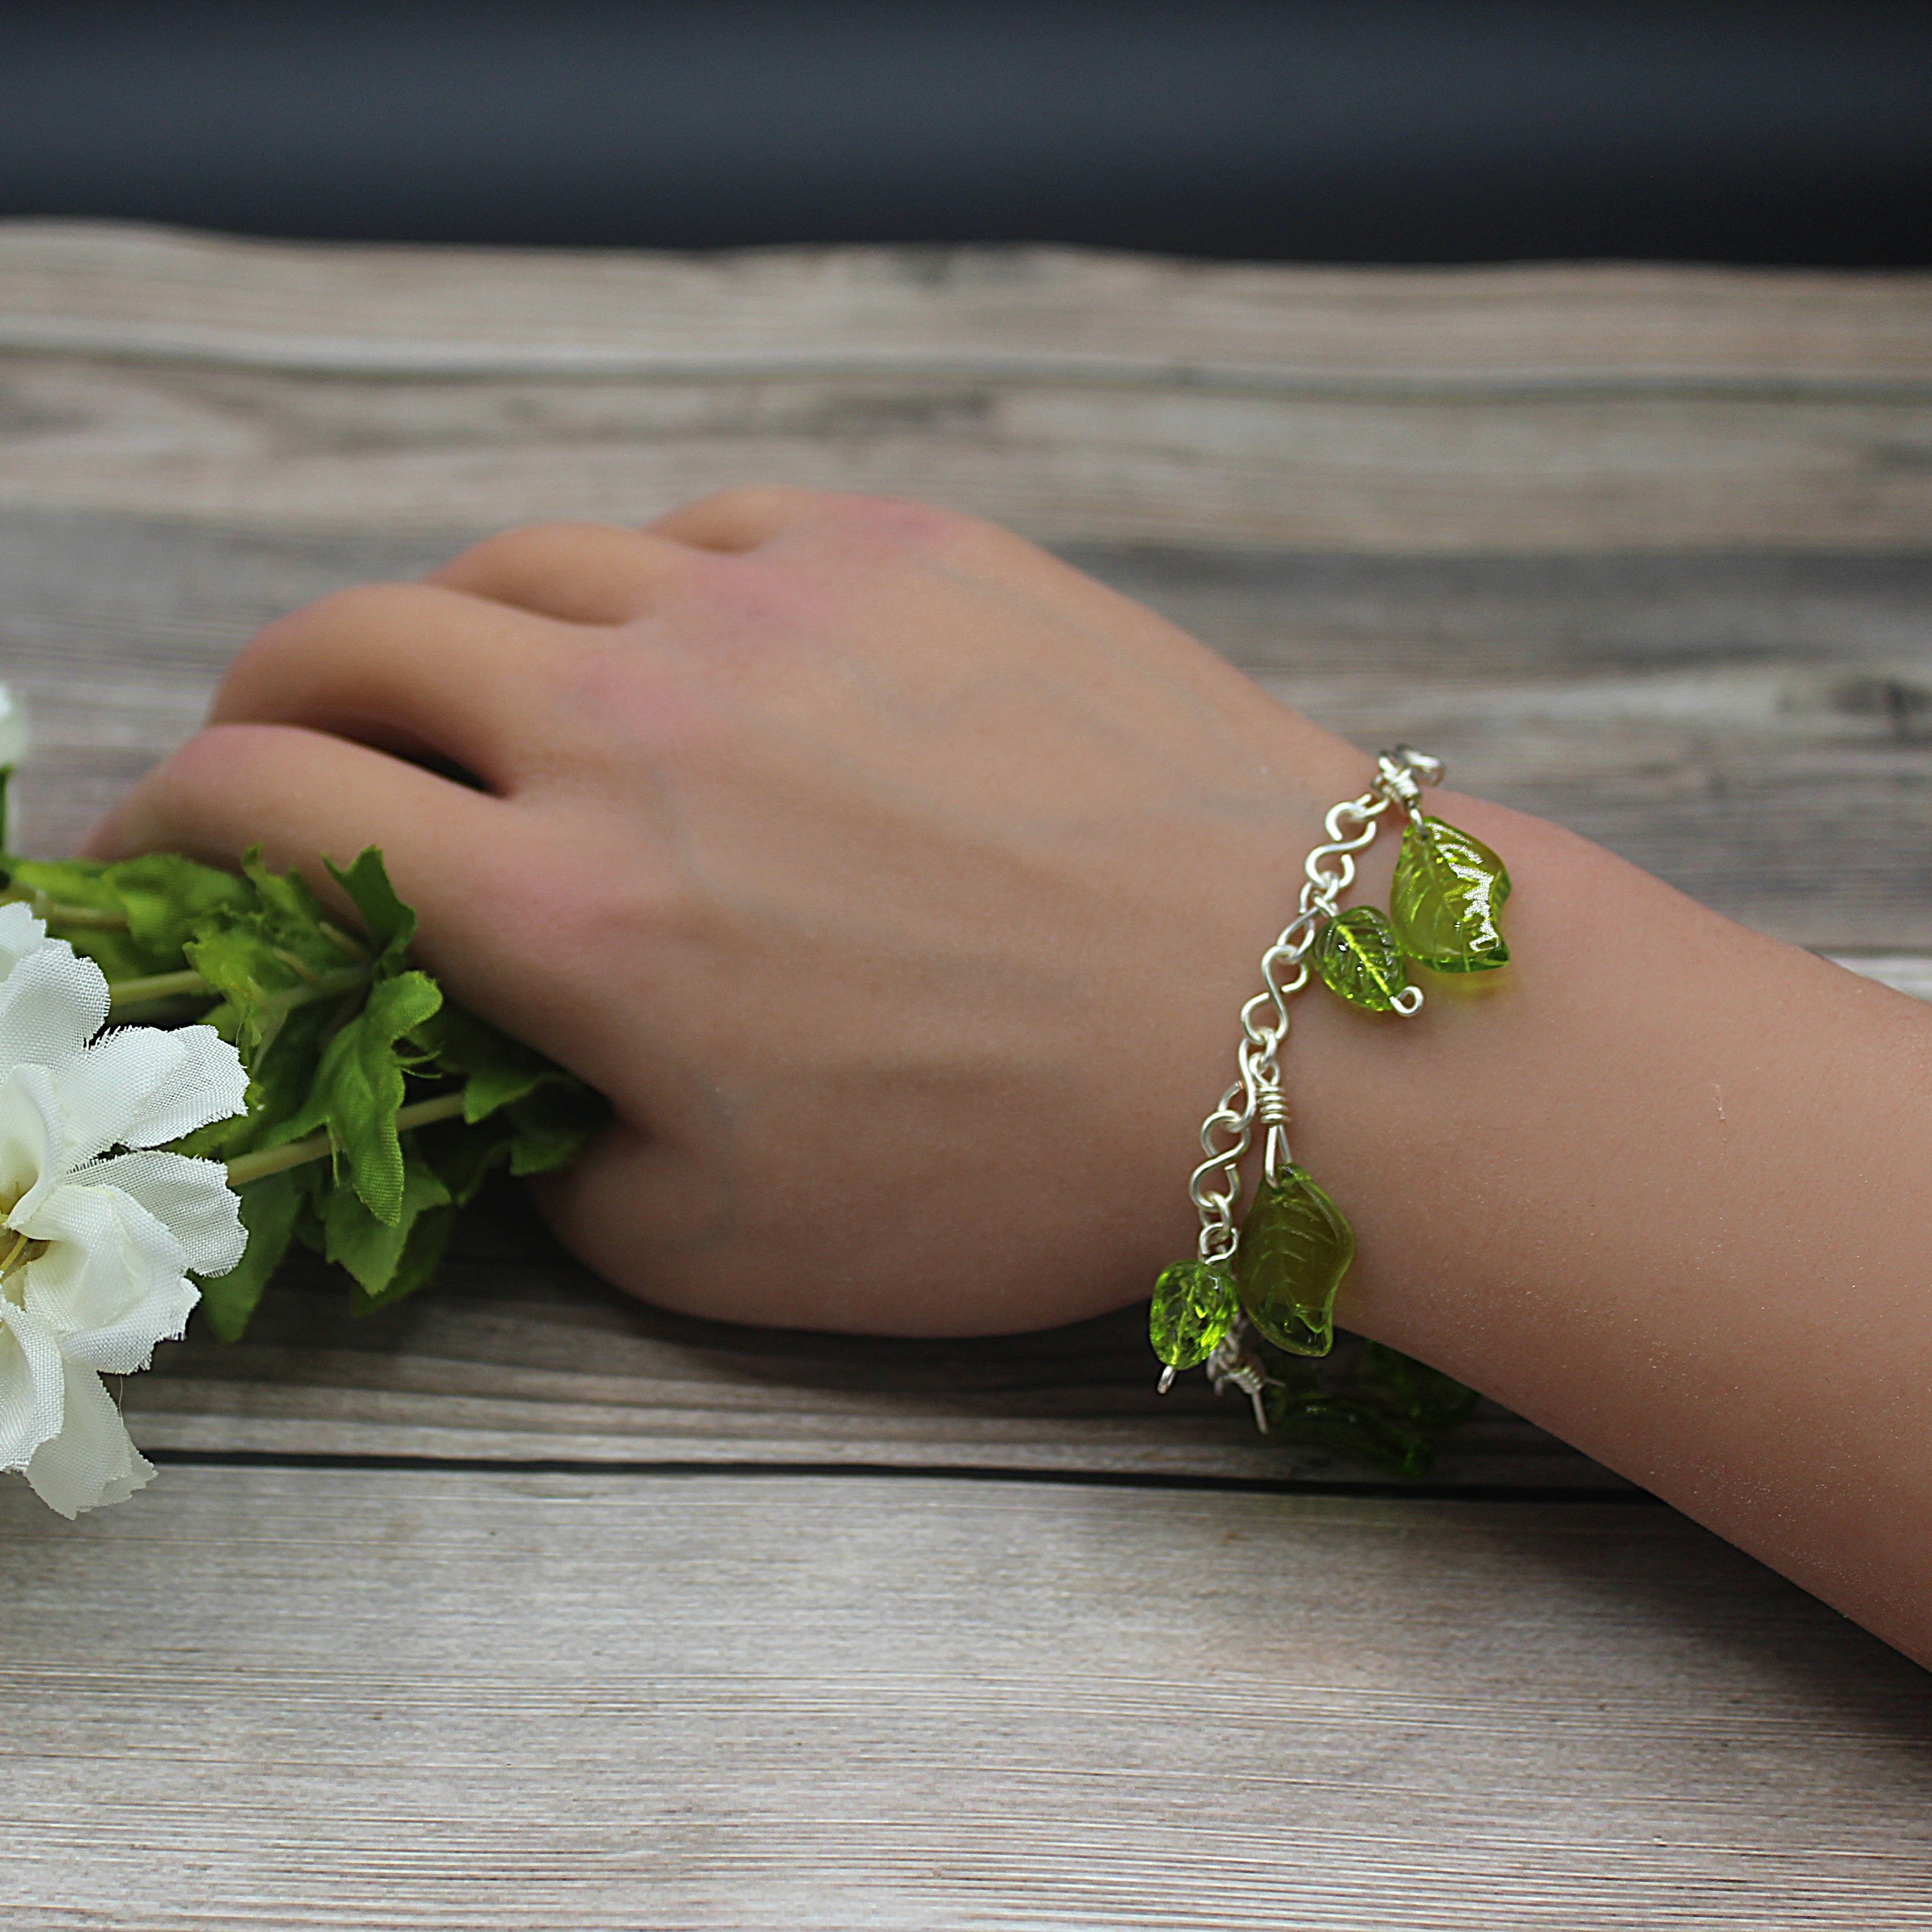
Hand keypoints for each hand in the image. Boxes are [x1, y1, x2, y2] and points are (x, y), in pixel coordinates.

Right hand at [90, 489, 1367, 1334]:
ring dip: (457, 633)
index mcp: (569, 908)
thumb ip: (559, 1164)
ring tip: (488, 702)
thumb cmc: (1023, 1161)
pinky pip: (702, 526)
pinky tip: (689, 652)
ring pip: (524, 562)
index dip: (167, 816)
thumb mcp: (733, 1251)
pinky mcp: (899, 542)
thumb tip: (510, 1080)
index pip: (268, 800)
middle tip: (285, 747)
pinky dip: (648, 586)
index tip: (157, 843)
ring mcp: (769, 601)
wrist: (1289, 1014)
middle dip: (275, 698)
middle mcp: (633, 719)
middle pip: (357, 641)